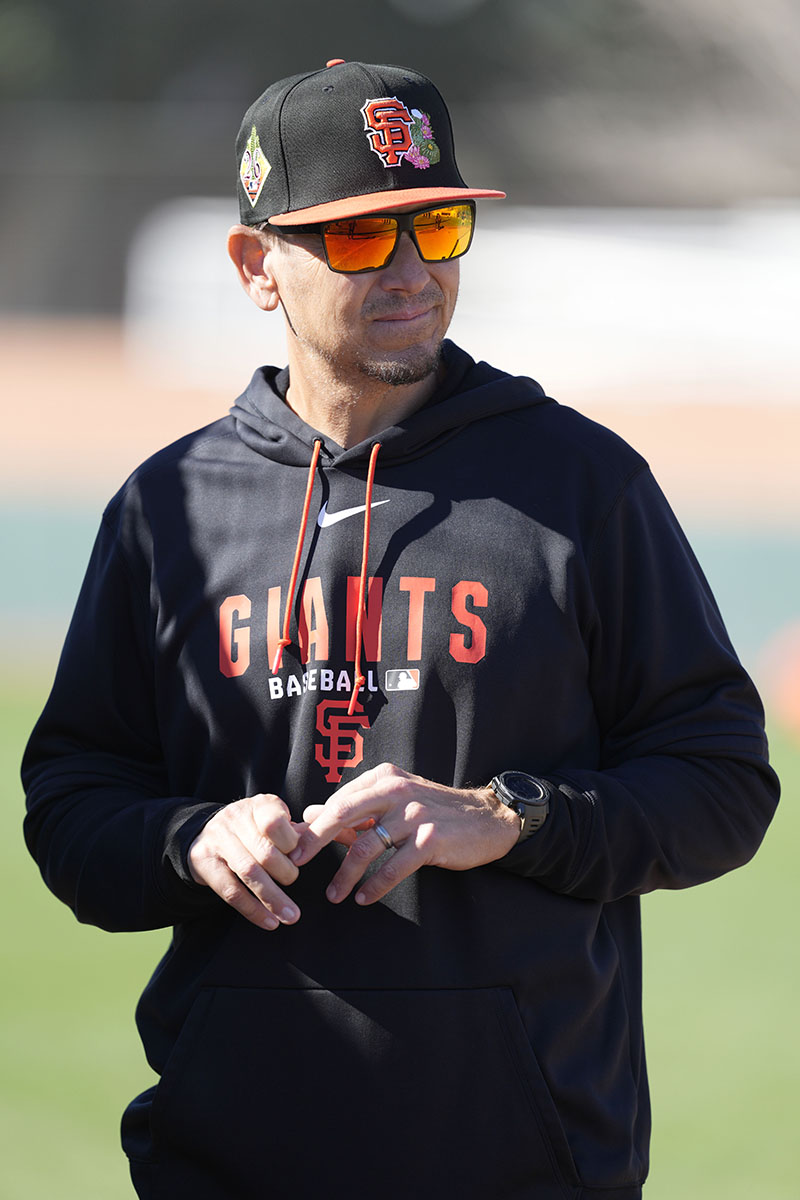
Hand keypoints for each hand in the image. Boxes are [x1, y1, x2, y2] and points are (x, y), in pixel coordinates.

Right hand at [188, 793, 301, 929]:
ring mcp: (218, 840)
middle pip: (264, 852)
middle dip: (286, 873)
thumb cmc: (254, 828)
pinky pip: (231, 891)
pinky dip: (253, 910)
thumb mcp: (275, 819)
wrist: (207, 831)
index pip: (275, 823)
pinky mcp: (204, 862)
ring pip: (249, 872)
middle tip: (294, 881)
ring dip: (273, 898)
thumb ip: (297, 831)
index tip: (301, 857)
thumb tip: (323, 839)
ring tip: (291, 916)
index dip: (291, 844)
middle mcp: (236, 819)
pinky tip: (270, 922)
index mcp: (260, 805)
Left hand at [291, 763, 519, 905]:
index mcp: (385, 778)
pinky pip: (393, 867)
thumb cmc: (436, 811)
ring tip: (334, 895)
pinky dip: (375, 886)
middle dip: (315, 840)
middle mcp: (397, 791)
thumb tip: (311, 814)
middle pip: (343, 813)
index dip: (314, 824)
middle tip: (295, 864)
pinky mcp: (431, 839)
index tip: (294, 846)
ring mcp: (415, 814)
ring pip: (366, 846)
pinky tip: (364, 898)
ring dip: (345, 874)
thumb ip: (356, 810)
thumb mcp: (396, 803)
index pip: (339, 800)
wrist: (487, 818)